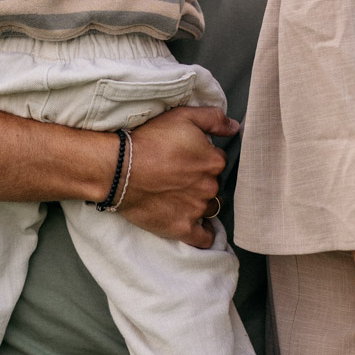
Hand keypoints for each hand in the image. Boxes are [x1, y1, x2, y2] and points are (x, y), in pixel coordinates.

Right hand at [117, 106, 238, 246]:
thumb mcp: (183, 116)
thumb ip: (213, 118)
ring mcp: (197, 209)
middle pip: (213, 184)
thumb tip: (234, 128)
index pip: (217, 160)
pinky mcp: (183, 228)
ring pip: (210, 207)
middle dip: (201, 180)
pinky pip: (204, 238)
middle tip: (179, 176)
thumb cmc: (149, 140)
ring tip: (181, 197)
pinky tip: (198, 227)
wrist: (119, 169)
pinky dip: (204, 234)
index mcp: (213, 161)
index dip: (202, 157)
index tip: (186, 157)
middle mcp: (210, 186)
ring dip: (200, 203)